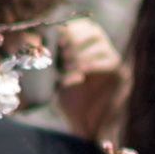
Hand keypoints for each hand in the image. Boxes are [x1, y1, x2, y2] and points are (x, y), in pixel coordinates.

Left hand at [47, 19, 125, 145]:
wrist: (88, 128)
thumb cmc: (71, 103)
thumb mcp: (59, 79)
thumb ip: (52, 62)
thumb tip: (32, 42)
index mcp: (88, 48)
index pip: (84, 25)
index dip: (70, 29)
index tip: (57, 39)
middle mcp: (103, 51)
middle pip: (93, 30)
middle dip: (75, 39)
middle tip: (62, 54)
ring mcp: (114, 62)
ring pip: (101, 44)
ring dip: (81, 53)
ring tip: (68, 66)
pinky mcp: (121, 75)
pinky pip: (110, 61)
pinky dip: (92, 64)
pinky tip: (79, 74)